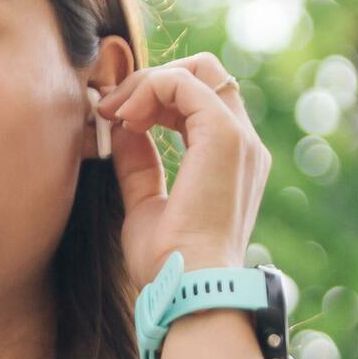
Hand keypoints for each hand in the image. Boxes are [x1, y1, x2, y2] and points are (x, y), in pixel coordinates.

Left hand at [99, 51, 270, 286]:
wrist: (187, 287)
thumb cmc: (168, 263)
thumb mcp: (145, 204)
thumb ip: (139, 164)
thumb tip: (121, 131)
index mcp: (231, 161)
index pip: (201, 101)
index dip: (157, 98)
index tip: (116, 120)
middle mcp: (244, 144)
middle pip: (206, 75)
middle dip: (153, 81)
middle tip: (112, 108)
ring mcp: (239, 138)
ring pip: (199, 71)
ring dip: (147, 83)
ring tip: (115, 113)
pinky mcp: (224, 136)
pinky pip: (185, 83)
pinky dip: (150, 88)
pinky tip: (126, 118)